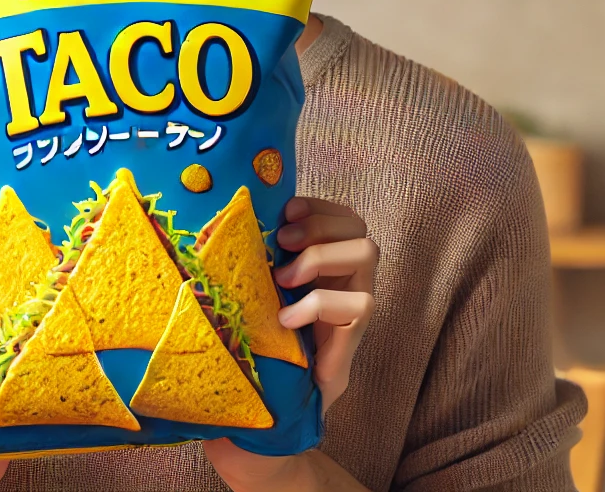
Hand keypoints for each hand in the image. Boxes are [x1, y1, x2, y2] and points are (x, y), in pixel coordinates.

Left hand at [271, 197, 377, 409]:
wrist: (278, 397)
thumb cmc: (267, 338)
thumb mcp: (265, 292)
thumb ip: (265, 261)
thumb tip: (237, 222)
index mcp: (330, 263)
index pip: (343, 218)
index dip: (319, 207)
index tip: (287, 210)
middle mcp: (349, 278)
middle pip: (359, 228)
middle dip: (319, 225)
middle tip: (283, 242)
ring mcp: (357, 304)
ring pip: (367, 253)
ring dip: (320, 256)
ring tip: (284, 279)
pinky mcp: (356, 334)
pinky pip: (359, 304)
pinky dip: (318, 304)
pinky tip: (288, 318)